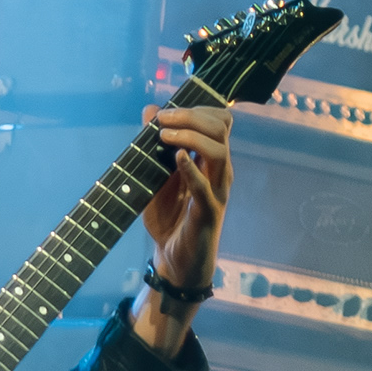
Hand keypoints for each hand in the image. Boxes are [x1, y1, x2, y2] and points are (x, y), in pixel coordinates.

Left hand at [141, 103, 232, 286]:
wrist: (175, 261)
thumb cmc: (169, 218)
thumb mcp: (157, 176)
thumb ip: (155, 145)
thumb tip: (149, 110)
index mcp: (211, 160)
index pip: (220, 121)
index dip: (196, 109)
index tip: (164, 113)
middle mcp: (220, 172)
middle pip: (221, 129)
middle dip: (191, 117)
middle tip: (162, 120)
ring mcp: (217, 192)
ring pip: (220, 152)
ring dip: (191, 138)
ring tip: (165, 137)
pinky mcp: (208, 213)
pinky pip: (205, 188)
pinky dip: (192, 170)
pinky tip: (177, 158)